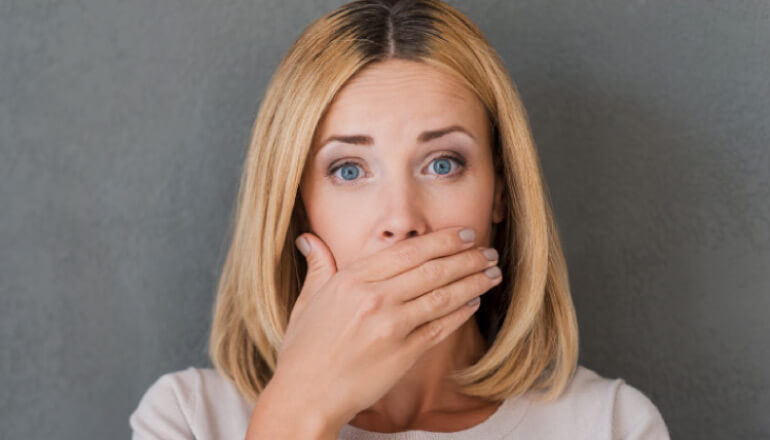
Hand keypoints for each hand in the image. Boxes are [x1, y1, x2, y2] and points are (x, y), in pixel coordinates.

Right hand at [272, 226, 501, 433]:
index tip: (464, 234)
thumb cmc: (303, 350)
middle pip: (432, 269)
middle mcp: (374, 298)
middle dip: (467, 257)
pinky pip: (440, 328)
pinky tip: (474, 303)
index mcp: (352, 279)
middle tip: (488, 250)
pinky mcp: (403, 354)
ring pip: (442, 296)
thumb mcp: (306, 301)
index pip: (408, 251)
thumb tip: (308, 239)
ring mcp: (391, 327)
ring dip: (473, 282)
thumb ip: (318, 266)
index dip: (442, 240)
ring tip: (493, 273)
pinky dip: (460, 314)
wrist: (305, 396)